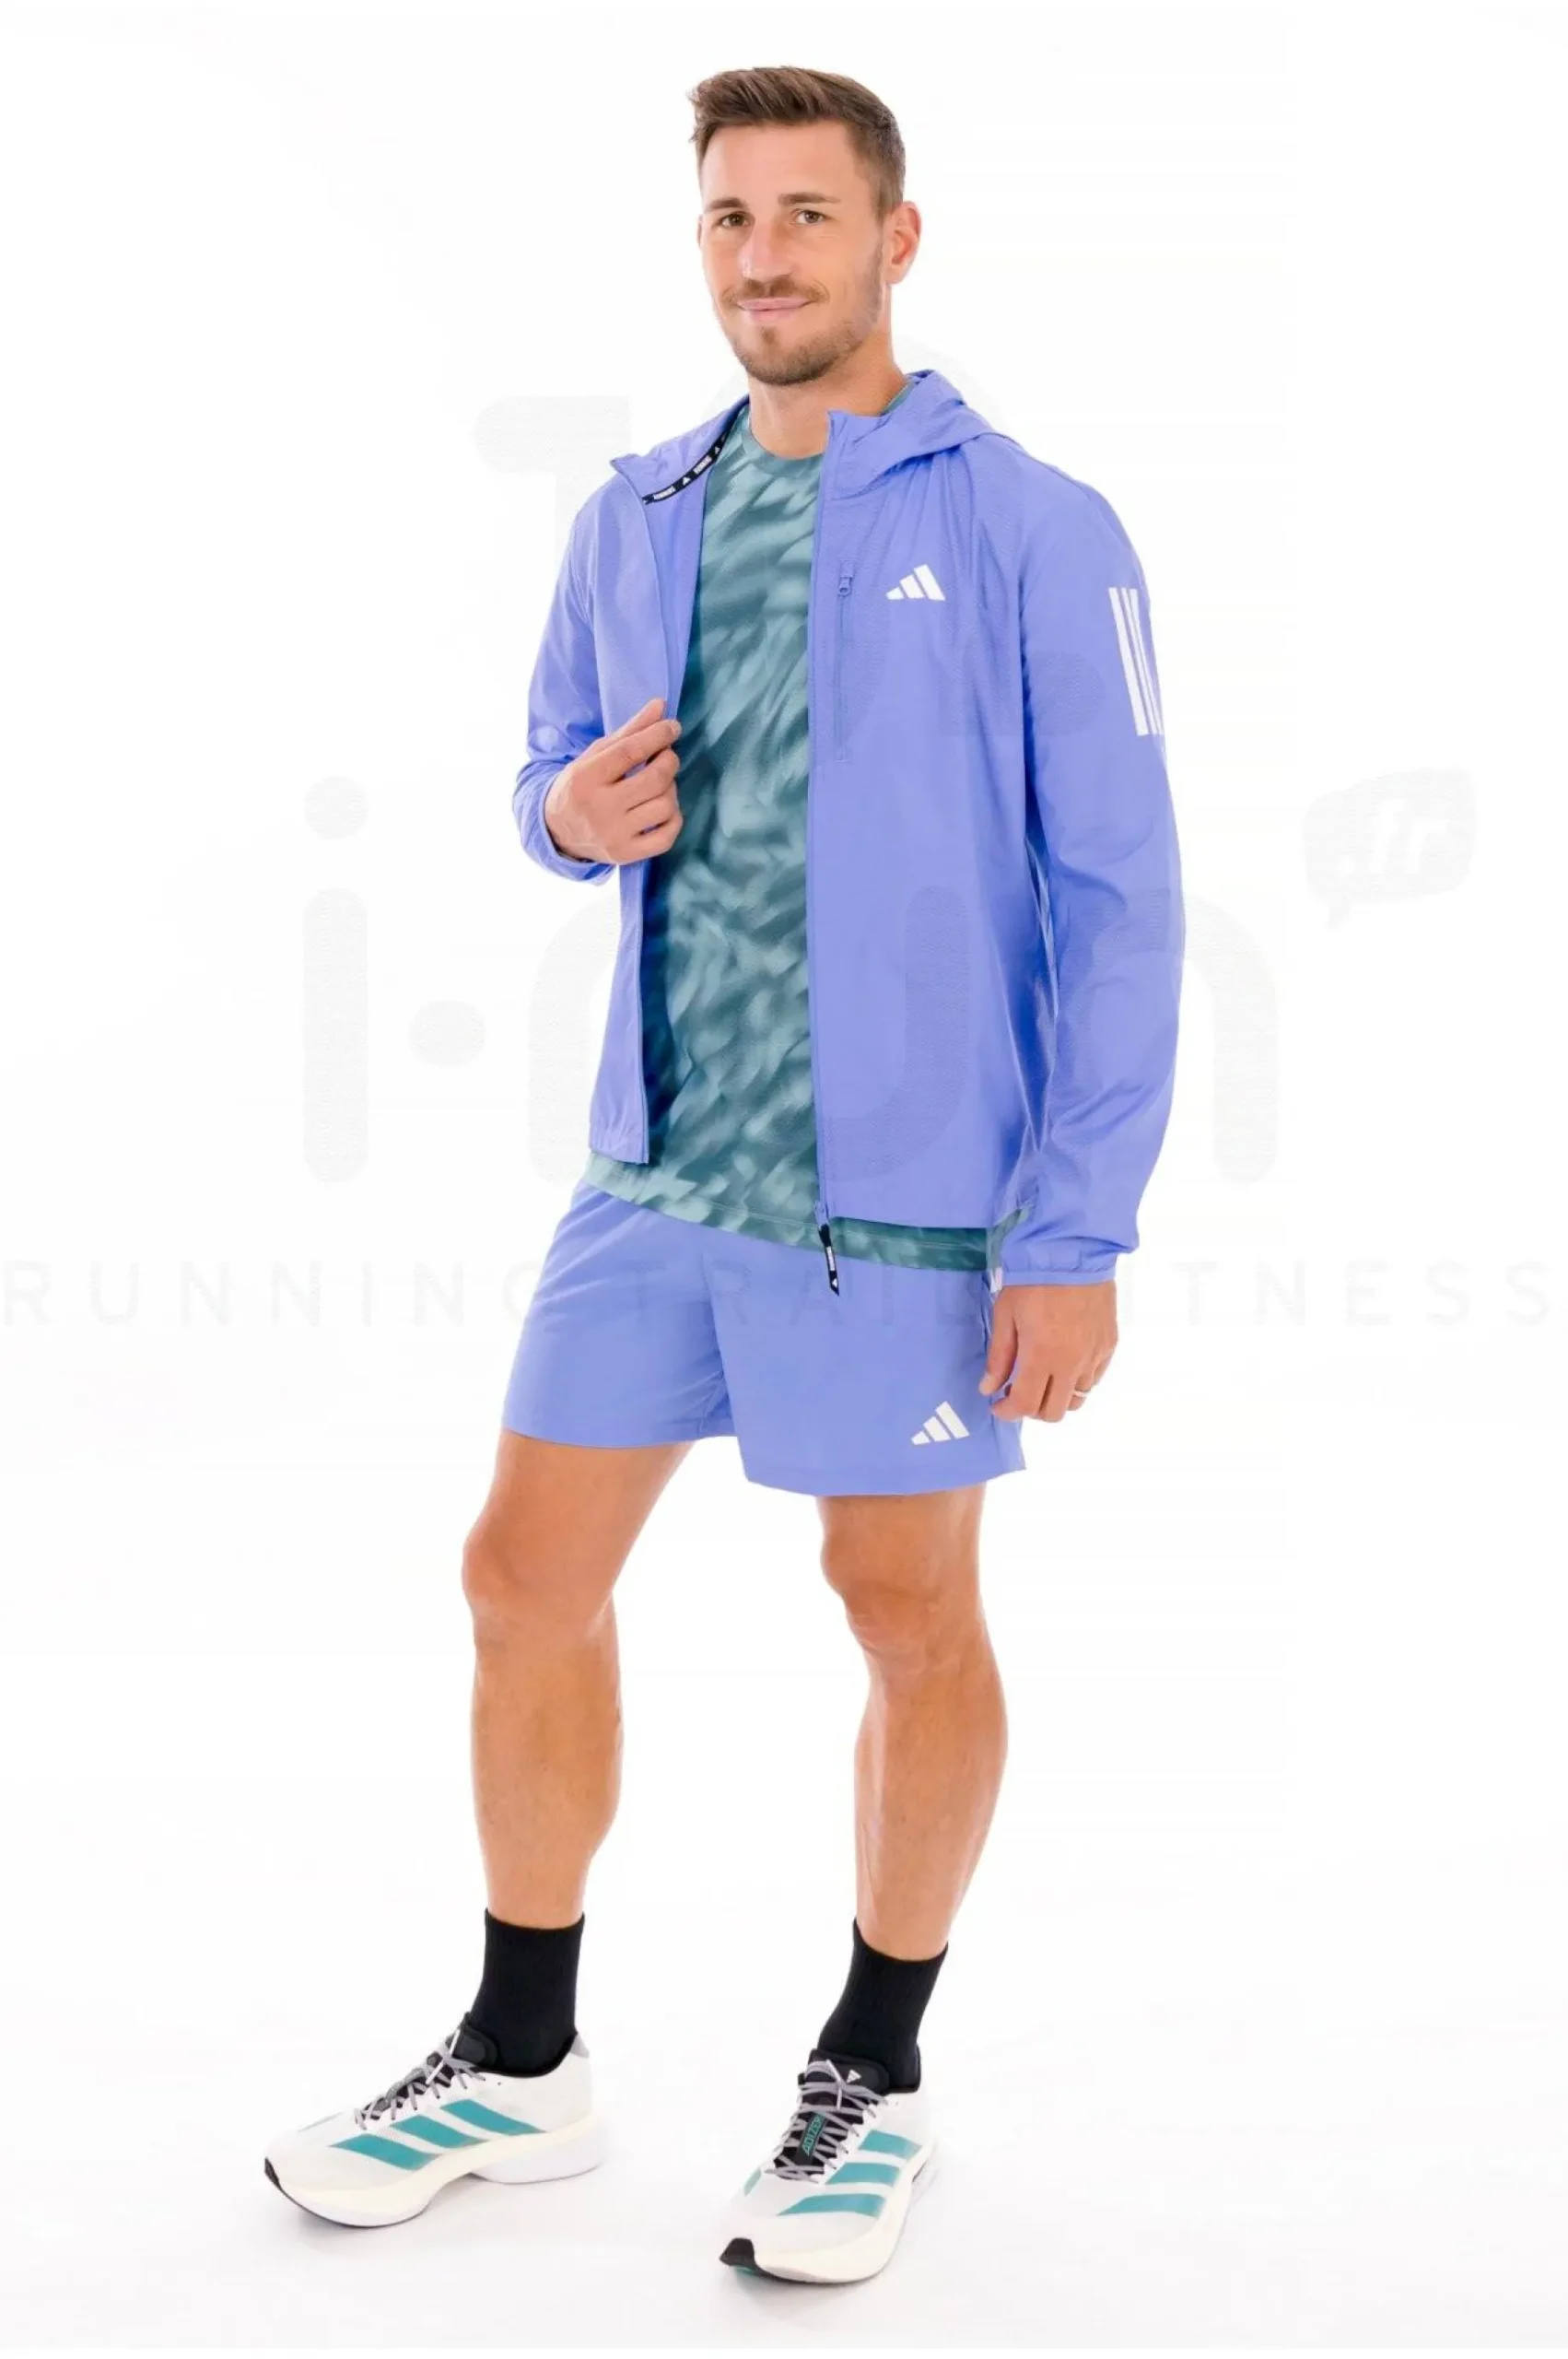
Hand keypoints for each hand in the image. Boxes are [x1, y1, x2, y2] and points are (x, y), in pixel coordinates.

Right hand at [544, 696, 683, 864]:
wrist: (556, 831)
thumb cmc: (582, 785)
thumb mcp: (596, 755)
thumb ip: (630, 731)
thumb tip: (661, 706)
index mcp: (586, 778)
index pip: (630, 751)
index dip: (657, 735)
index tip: (672, 727)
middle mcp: (599, 809)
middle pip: (654, 780)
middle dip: (668, 761)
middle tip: (666, 756)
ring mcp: (614, 835)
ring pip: (664, 806)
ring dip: (671, 789)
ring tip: (661, 783)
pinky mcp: (626, 854)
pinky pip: (667, 836)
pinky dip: (674, 818)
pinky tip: (665, 808)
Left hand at [978, 1279, 1116, 1423]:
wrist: (1074, 1252)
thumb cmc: (1033, 1281)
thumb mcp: (1005, 1315)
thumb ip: (999, 1356)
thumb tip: (989, 1389)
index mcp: (1042, 1357)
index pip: (1025, 1405)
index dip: (1008, 1412)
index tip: (998, 1405)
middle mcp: (1072, 1364)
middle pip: (1053, 1412)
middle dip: (1032, 1409)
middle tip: (1019, 1392)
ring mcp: (1095, 1356)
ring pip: (1077, 1399)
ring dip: (1057, 1397)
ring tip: (1045, 1378)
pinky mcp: (1109, 1345)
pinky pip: (1094, 1379)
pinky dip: (1077, 1382)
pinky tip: (1066, 1364)